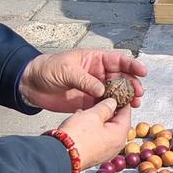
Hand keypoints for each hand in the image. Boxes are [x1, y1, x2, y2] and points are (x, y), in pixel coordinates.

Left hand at [20, 50, 146, 113]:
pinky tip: (121, 112)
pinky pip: (106, 104)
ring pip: (116, 92)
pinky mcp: (89, 102)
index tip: (142, 72)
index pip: (118, 60)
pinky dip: (115, 108)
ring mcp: (94, 88)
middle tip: (138, 93)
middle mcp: (98, 73)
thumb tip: (102, 90)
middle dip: (132, 84)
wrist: (30, 84)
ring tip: (135, 104)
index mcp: (94, 60)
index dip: (132, 65)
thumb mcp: (66, 70)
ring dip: (127, 98)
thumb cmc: (47, 69)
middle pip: (122, 77)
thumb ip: (85, 80)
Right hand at [64, 97, 133, 169]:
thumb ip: (105, 107)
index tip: (118, 94)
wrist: (60, 156)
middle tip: (101, 101)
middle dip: (108, 111)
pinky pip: (97, 138)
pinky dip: (92, 130)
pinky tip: (81, 123)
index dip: (121, 102)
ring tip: (88, 111)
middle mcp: (115, 146)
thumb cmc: (76, 138)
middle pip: (116, 123)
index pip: (126, 114)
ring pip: (105, 130)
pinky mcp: (94, 155)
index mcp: (120, 135)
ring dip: (98, 120)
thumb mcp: (93, 115)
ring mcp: (105, 152)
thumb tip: (112, 102)